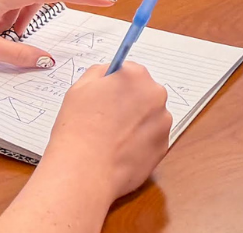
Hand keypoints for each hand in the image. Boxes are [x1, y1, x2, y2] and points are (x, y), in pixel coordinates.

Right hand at [43, 63, 172, 200]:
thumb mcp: (80, 87)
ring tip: (112, 138)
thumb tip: (110, 74)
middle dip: (129, 103)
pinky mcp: (163, 148)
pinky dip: (139, 142)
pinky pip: (151, 138)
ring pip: (149, 117)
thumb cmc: (79, 127)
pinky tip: (120, 151)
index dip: (115, 85)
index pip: (130, 72)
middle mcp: (156, 97)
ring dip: (136, 122)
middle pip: (143, 94)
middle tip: (107, 118)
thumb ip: (99, 73)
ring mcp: (163, 124)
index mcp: (136, 77)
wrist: (85, 171)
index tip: (105, 97)